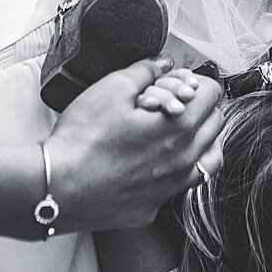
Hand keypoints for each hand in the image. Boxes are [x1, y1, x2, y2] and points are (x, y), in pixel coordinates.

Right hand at [38, 59, 223, 234]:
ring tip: (176, 131)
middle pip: (216, 124)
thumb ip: (145, 71)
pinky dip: (177, 169)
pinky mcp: (153, 207)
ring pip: (208, 159)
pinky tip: (155, 161)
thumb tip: (163, 64)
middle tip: (178, 102)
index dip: (197, 81)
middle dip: (201, 107)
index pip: (213, 95)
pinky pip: (181, 185)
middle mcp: (183, 161)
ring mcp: (171, 188)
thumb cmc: (82, 139)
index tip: (181, 82)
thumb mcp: (111, 89)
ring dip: (199, 140)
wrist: (56, 189)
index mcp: (179, 127)